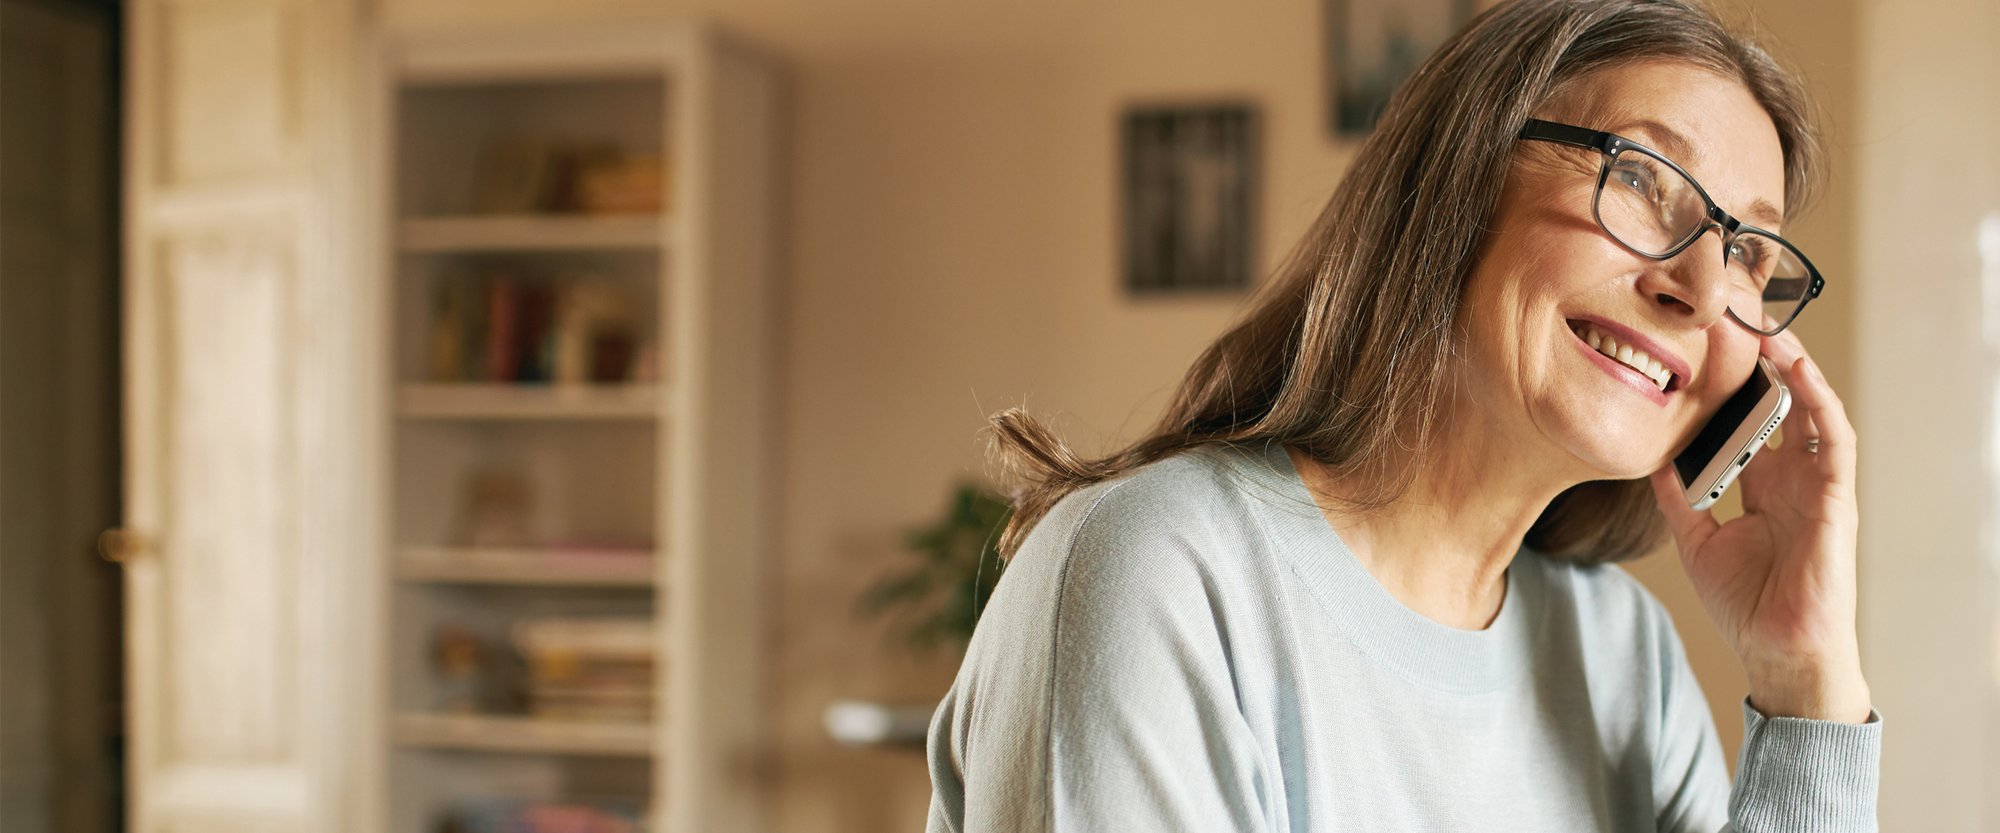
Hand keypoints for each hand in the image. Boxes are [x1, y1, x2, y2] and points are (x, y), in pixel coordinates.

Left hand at [1646, 329, 1872, 722]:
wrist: (1776, 651)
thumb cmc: (1745, 602)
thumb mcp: (1695, 539)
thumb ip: (1677, 496)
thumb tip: (1651, 459)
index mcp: (1760, 485)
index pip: (1748, 421)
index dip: (1731, 385)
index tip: (1702, 347)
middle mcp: (1789, 477)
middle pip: (1779, 404)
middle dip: (1762, 363)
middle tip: (1733, 318)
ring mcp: (1815, 484)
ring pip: (1810, 409)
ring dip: (1793, 367)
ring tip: (1767, 327)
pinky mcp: (1834, 498)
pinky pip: (1833, 438)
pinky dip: (1817, 401)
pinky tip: (1797, 370)